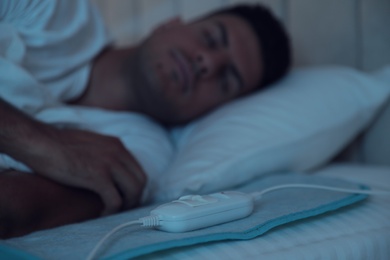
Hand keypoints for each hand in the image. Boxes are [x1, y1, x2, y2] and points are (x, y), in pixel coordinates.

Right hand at [23, 126, 146, 215]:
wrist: (40, 141)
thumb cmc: (58, 144)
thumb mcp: (91, 144)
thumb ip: (104, 154)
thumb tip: (108, 169)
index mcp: (117, 145)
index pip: (137, 170)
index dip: (134, 187)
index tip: (125, 197)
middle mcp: (118, 152)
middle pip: (140, 181)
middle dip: (134, 198)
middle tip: (122, 209)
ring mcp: (110, 163)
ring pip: (133, 191)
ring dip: (126, 206)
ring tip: (112, 212)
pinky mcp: (98, 176)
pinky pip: (116, 200)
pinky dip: (111, 211)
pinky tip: (102, 214)